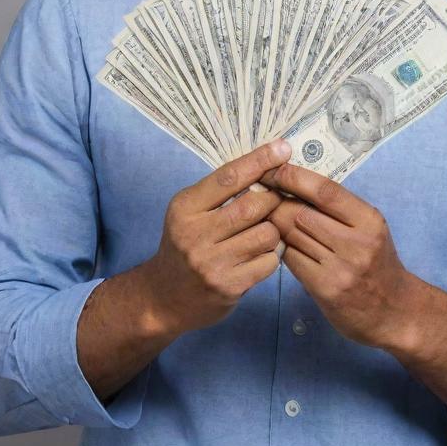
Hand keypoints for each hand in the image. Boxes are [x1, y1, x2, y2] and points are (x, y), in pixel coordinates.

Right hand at [144, 140, 290, 334]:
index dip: (259, 160)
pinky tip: (261, 254)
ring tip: (266, 231)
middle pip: (253, 205)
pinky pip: (269, 261)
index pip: (228, 177)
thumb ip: (220, 192)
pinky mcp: (228, 287)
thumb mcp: (189, 212)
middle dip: (273, 199)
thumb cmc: (184, 245)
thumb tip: (266, 163)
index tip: (282, 147)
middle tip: (279, 198)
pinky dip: (273, 254)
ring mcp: (211, 263)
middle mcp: (195, 234)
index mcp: (185, 208)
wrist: (163, 298)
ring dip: (275, 229)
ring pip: (266, 234)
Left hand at [261, 162, 417, 349]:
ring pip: (292, 236)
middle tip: (263, 199)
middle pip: (300, 213)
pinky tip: (280, 246)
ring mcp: (341, 268)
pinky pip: (291, 260)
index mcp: (368, 219)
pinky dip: (282, 250)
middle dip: (276, 204)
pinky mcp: (326, 289)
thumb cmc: (376, 262)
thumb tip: (292, 183)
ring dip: (275, 227)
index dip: (294, 177)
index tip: (273, 171)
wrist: (394, 311)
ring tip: (268, 221)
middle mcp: (357, 243)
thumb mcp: (368, 228)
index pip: (325, 190)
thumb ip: (337, 208)